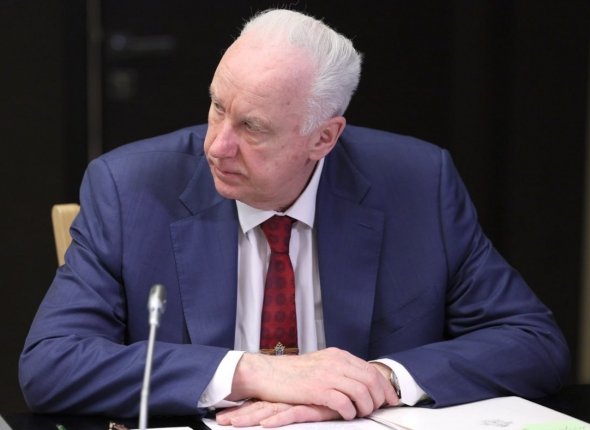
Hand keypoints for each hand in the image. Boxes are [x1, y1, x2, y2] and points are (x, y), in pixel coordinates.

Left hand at [216, 400, 339, 427]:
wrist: (356, 382)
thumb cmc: (333, 390)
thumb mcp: (312, 399)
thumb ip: (298, 403)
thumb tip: (280, 408)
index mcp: (289, 395)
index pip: (262, 402)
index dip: (243, 408)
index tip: (224, 415)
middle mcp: (291, 397)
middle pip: (261, 406)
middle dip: (240, 414)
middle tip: (221, 420)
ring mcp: (300, 400)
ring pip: (271, 410)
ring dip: (250, 417)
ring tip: (232, 422)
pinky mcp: (312, 405)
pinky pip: (293, 414)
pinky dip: (278, 419)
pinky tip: (266, 424)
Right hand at [227, 347, 398, 419]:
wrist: (268, 373)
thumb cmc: (292, 373)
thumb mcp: (320, 364)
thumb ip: (339, 370)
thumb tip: (361, 383)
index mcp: (338, 355)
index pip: (371, 369)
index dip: (385, 386)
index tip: (391, 399)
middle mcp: (336, 362)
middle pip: (371, 380)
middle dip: (379, 398)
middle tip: (377, 409)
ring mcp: (327, 375)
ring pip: (361, 392)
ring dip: (366, 407)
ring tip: (360, 413)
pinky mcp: (318, 390)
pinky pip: (344, 403)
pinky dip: (350, 412)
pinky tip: (346, 416)